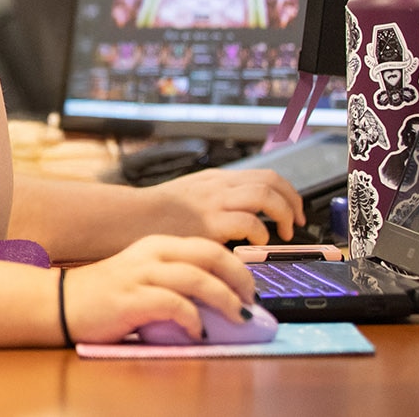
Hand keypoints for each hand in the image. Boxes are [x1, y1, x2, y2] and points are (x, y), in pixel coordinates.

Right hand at [62, 236, 254, 342]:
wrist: (61, 302)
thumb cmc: (104, 295)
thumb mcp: (143, 276)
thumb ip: (175, 280)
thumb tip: (219, 301)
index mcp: (157, 245)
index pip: (209, 247)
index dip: (238, 267)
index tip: (249, 290)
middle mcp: (151, 254)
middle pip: (211, 256)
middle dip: (240, 278)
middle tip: (251, 302)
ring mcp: (141, 275)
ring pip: (198, 278)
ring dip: (225, 300)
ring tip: (237, 318)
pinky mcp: (132, 299)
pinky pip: (174, 305)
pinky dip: (193, 319)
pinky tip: (198, 333)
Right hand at [141, 168, 305, 244]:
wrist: (122, 218)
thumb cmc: (147, 216)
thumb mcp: (184, 198)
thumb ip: (210, 204)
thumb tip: (234, 220)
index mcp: (213, 180)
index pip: (264, 175)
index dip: (287, 192)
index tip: (292, 210)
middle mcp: (218, 186)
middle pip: (271, 181)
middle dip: (292, 202)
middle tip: (295, 223)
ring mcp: (214, 202)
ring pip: (266, 195)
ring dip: (283, 215)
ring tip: (282, 235)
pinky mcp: (209, 222)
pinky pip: (249, 222)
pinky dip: (261, 233)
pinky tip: (256, 244)